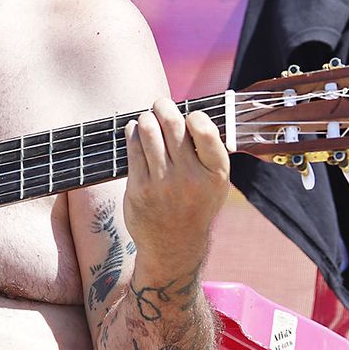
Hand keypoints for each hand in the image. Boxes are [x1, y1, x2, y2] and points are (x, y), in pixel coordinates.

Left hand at [122, 99, 229, 267]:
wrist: (174, 245)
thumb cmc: (196, 204)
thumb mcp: (215, 183)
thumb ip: (208, 152)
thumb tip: (187, 112)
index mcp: (216, 174)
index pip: (205, 131)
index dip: (194, 116)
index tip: (189, 117)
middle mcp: (190, 178)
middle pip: (173, 126)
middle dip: (164, 107)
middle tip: (160, 104)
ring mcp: (163, 184)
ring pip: (149, 132)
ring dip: (146, 119)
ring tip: (147, 118)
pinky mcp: (139, 189)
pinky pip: (133, 149)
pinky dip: (132, 133)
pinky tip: (134, 130)